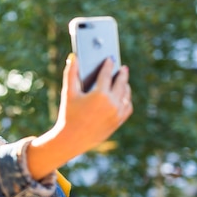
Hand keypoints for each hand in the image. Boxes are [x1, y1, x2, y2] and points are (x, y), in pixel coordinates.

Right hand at [26, 53, 132, 179]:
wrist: (71, 140)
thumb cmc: (68, 115)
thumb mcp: (68, 93)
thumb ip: (71, 74)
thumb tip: (73, 57)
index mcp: (100, 94)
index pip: (107, 74)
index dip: (108, 65)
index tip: (110, 59)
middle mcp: (111, 103)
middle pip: (121, 83)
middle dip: (122, 74)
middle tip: (123, 68)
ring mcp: (117, 113)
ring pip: (126, 95)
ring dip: (125, 86)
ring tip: (123, 81)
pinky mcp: (118, 122)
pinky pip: (127, 107)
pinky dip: (126, 100)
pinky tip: (124, 96)